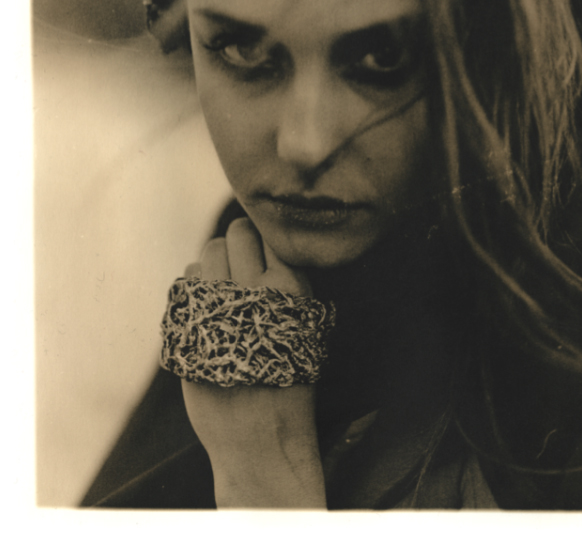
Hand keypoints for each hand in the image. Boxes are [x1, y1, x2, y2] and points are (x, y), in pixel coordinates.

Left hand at [180, 217, 324, 507]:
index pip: (269, 235)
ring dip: (216, 262)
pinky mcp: (189, 322)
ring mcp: (217, 305)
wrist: (261, 437)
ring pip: (209, 252)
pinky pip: (187, 280)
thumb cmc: (289, 379)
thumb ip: (285, 285)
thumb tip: (262, 244)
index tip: (264, 251)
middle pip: (236, 234)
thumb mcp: (305, 326)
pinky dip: (196, 284)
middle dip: (238, 243)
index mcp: (290, 289)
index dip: (265, 240)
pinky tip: (208, 306)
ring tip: (226, 286)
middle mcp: (254, 290)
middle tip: (243, 264)